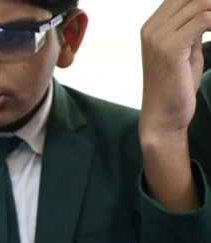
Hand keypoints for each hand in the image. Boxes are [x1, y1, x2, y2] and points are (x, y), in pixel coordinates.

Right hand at [140, 0, 208, 141]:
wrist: (163, 117)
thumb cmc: (176, 86)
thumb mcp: (185, 49)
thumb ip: (193, 27)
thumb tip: (208, 10)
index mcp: (153, 26)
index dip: (205, 3)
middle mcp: (152, 28)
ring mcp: (158, 37)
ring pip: (201, 4)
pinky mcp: (169, 48)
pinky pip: (204, 20)